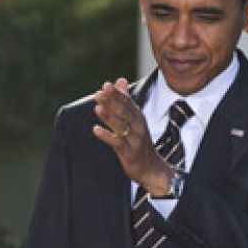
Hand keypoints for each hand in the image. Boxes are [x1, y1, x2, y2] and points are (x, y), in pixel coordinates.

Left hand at [91, 78, 174, 195]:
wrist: (151, 168)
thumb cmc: (139, 142)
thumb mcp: (134, 119)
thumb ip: (125, 100)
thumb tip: (121, 80)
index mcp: (138, 117)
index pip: (127, 102)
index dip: (117, 94)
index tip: (106, 85)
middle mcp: (138, 126)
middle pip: (124, 112)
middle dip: (112, 102)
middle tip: (98, 94)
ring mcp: (135, 140)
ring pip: (121, 126)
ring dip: (109, 117)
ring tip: (97, 108)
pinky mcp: (130, 153)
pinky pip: (118, 143)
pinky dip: (107, 136)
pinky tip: (96, 130)